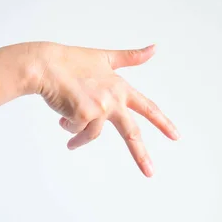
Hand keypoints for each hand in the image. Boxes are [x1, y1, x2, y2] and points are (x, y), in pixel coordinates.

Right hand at [28, 42, 178, 176]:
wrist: (45, 65)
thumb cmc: (71, 61)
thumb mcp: (105, 58)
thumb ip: (130, 57)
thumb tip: (155, 48)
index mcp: (121, 88)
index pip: (147, 107)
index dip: (163, 122)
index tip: (176, 136)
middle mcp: (113, 99)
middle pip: (131, 133)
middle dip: (141, 155)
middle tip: (150, 173)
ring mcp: (99, 107)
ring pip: (92, 134)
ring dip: (78, 138)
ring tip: (68, 137)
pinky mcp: (83, 114)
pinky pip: (76, 131)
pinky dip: (67, 127)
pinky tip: (61, 114)